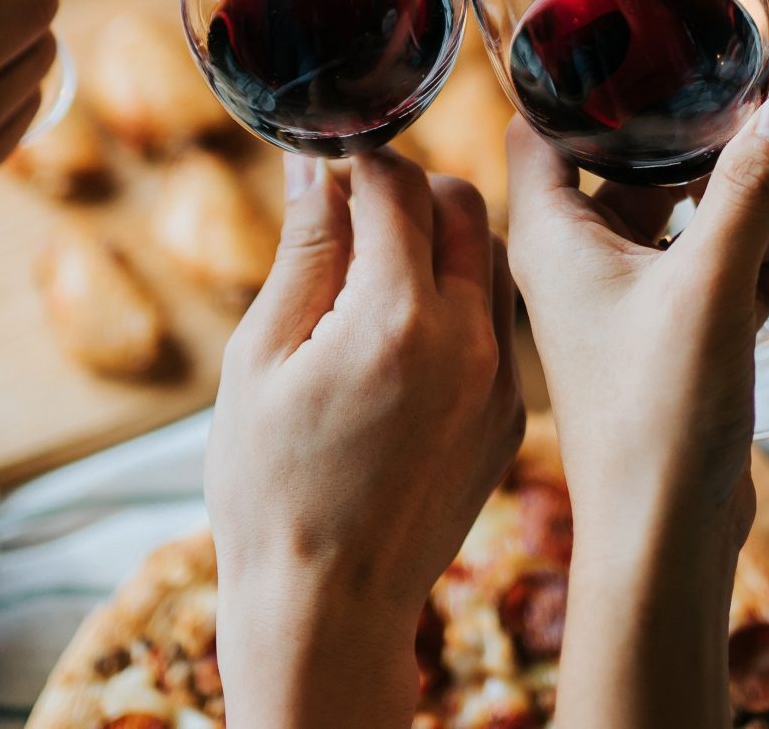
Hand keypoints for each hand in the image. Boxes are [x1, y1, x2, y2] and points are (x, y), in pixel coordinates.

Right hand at [208, 153, 522, 726]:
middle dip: (409, 191)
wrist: (328, 606)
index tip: (327, 166)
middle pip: (464, 205)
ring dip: (444, 242)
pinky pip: (500, 323)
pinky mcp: (508, 415)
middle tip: (352, 214)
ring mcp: (500, 380)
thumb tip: (314, 166)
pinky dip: (462, 302)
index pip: (398, 184)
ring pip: (493, 258)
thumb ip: (303, 253)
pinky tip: (407, 332)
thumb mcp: (260, 359)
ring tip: (379, 271)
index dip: (356, 162)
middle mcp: (469, 338)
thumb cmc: (271, 487)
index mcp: (399, 316)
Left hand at [505, 96, 768, 551]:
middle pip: (639, 170)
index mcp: (551, 237)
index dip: (581, 81)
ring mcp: (631, 306)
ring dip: (766, 202)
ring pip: (698, 225)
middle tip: (768, 96)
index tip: (638, 35)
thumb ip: (751, 189)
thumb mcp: (710, 283)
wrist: (666, 540)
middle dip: (711, 140)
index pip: (544, 128)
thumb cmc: (655, 415)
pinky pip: (728, 273)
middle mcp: (581, 264)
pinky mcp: (678, 344)